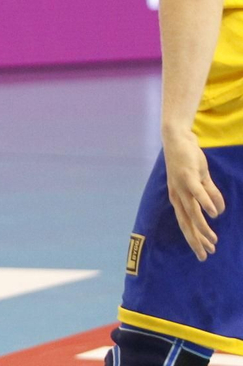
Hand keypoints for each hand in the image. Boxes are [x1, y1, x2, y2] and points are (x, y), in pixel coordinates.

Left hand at [164, 128, 225, 260]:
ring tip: (212, 240)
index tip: (203, 254)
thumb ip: (209, 195)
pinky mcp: (188, 175)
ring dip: (202, 226)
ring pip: (191, 211)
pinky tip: (214, 214)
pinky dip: (205, 203)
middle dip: (196, 240)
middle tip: (205, 255)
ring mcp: (181, 186)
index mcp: (178, 198)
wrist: (177, 140)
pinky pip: (197, 192)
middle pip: (186, 222)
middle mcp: (177, 195)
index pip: (186, 224)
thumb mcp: (201, 181)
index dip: (194, 239)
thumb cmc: (188, 162)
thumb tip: (219, 212)